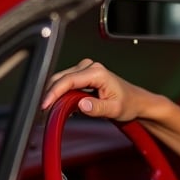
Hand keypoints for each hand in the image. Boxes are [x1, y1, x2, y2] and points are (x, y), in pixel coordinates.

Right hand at [40, 59, 167, 122]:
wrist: (135, 101)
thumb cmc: (128, 103)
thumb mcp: (114, 109)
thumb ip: (97, 108)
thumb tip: (81, 105)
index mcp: (97, 72)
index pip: (68, 80)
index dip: (54, 92)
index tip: (46, 105)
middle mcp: (89, 66)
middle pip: (60, 78)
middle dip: (50, 94)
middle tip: (44, 112)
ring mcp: (85, 69)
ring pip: (60, 79)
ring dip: (53, 94)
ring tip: (50, 110)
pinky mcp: (82, 74)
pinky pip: (65, 82)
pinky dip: (59, 93)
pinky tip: (59, 105)